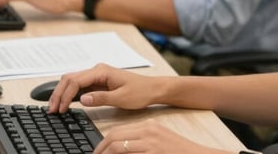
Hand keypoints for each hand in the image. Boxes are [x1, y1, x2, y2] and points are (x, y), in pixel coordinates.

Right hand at [48, 64, 162, 113]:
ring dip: (62, 92)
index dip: (65, 95)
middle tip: (51, 109)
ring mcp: (96, 75)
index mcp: (101, 71)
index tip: (60, 109)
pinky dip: (70, 93)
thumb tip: (82, 99)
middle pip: (70, 78)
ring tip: (55, 107)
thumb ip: (101, 98)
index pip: (76, 81)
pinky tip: (65, 103)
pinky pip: (79, 85)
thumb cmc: (140, 92)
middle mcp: (97, 70)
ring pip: (72, 81)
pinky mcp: (98, 82)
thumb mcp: (121, 98)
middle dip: (59, 93)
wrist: (152, 89)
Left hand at [93, 120, 226, 153]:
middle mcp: (148, 132)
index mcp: (148, 126)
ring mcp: (151, 144)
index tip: (97, 152)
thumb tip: (122, 148)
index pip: (117, 130)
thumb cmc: (180, 152)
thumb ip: (141, 142)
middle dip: (100, 149)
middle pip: (114, 137)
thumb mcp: (159, 141)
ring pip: (118, 147)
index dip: (103, 142)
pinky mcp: (153, 153)